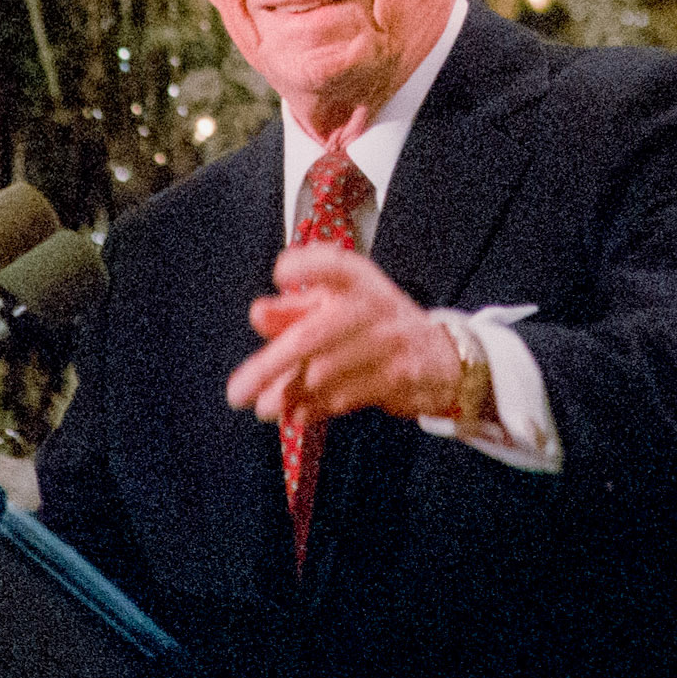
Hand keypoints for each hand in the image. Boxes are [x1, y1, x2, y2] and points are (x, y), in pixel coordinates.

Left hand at [226, 244, 463, 424]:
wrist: (440, 356)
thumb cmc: (372, 324)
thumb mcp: (337, 305)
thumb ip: (293, 310)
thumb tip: (257, 314)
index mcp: (358, 279)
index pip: (334, 263)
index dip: (307, 266)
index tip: (281, 273)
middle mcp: (374, 305)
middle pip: (314, 334)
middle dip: (271, 366)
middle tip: (236, 393)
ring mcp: (389, 342)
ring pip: (326, 373)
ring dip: (288, 394)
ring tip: (262, 407)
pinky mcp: (399, 377)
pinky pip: (346, 396)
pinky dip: (315, 408)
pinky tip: (294, 414)